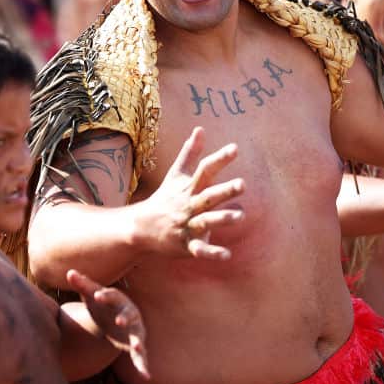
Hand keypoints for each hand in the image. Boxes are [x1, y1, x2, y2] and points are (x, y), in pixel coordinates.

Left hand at [67, 269, 147, 377]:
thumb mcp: (91, 295)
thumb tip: (69, 272)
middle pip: (129, 314)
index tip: (98, 296)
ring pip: (138, 335)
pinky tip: (146, 376)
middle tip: (120, 321)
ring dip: (138, 341)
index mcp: (118, 300)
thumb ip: (82, 284)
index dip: (106, 296)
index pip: (113, 296)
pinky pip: (140, 356)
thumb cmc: (101, 304)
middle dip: (125, 317)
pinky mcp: (134, 345)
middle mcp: (130, 314)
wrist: (112, 320)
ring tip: (138, 347)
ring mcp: (134, 330)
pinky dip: (143, 365)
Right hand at [134, 127, 244, 259]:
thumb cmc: (164, 198)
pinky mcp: (186, 245)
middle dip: (225, 191)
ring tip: (240, 216)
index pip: (205, 170)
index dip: (220, 159)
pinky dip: (212, 253)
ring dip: (222, 219)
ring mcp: (187, 225)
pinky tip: (227, 255)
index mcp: (189, 187)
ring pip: (205, 222)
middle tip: (243, 184)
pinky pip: (200, 250)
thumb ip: (190, 153)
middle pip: (208, 196)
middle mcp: (189, 205)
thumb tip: (200, 128)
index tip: (235, 148)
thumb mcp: (176, 174)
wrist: (140, 227)